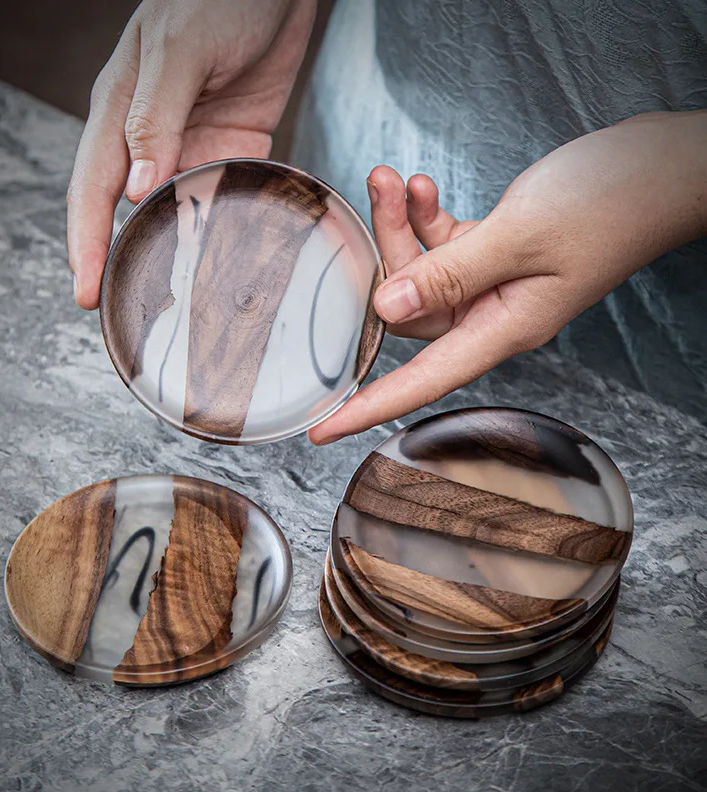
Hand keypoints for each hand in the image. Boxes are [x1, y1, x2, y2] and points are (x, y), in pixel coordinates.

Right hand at [67, 0, 315, 308]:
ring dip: (174, 253)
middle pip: (125, 211)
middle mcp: (149, 135)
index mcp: (120, 110)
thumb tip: (136, 187)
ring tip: (176, 304)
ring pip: (175, 212)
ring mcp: (191, 146)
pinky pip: (221, 197)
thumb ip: (156, 117)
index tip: (84, 293)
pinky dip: (220, 229)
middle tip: (125, 314)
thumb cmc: (220, 0)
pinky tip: (223, 260)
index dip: (85, 244)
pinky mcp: (232, 149)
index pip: (91, 189)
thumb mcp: (179, 50)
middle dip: (120, 261)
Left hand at [309, 110, 706, 444]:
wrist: (664, 166)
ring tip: (394, 178)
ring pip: (421, 273)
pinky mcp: (493, 254)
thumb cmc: (614, 202)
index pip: (423, 382)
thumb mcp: (523, 236)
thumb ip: (450, 273)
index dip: (370, 409)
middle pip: (410, 308)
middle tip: (381, 189)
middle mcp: (492, 314)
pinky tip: (423, 185)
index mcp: (504, 329)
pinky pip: (442, 246)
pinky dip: (426, 216)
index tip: (323, 429)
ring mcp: (492, 284)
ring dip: (402, 224)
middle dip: (387, 251)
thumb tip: (386, 307)